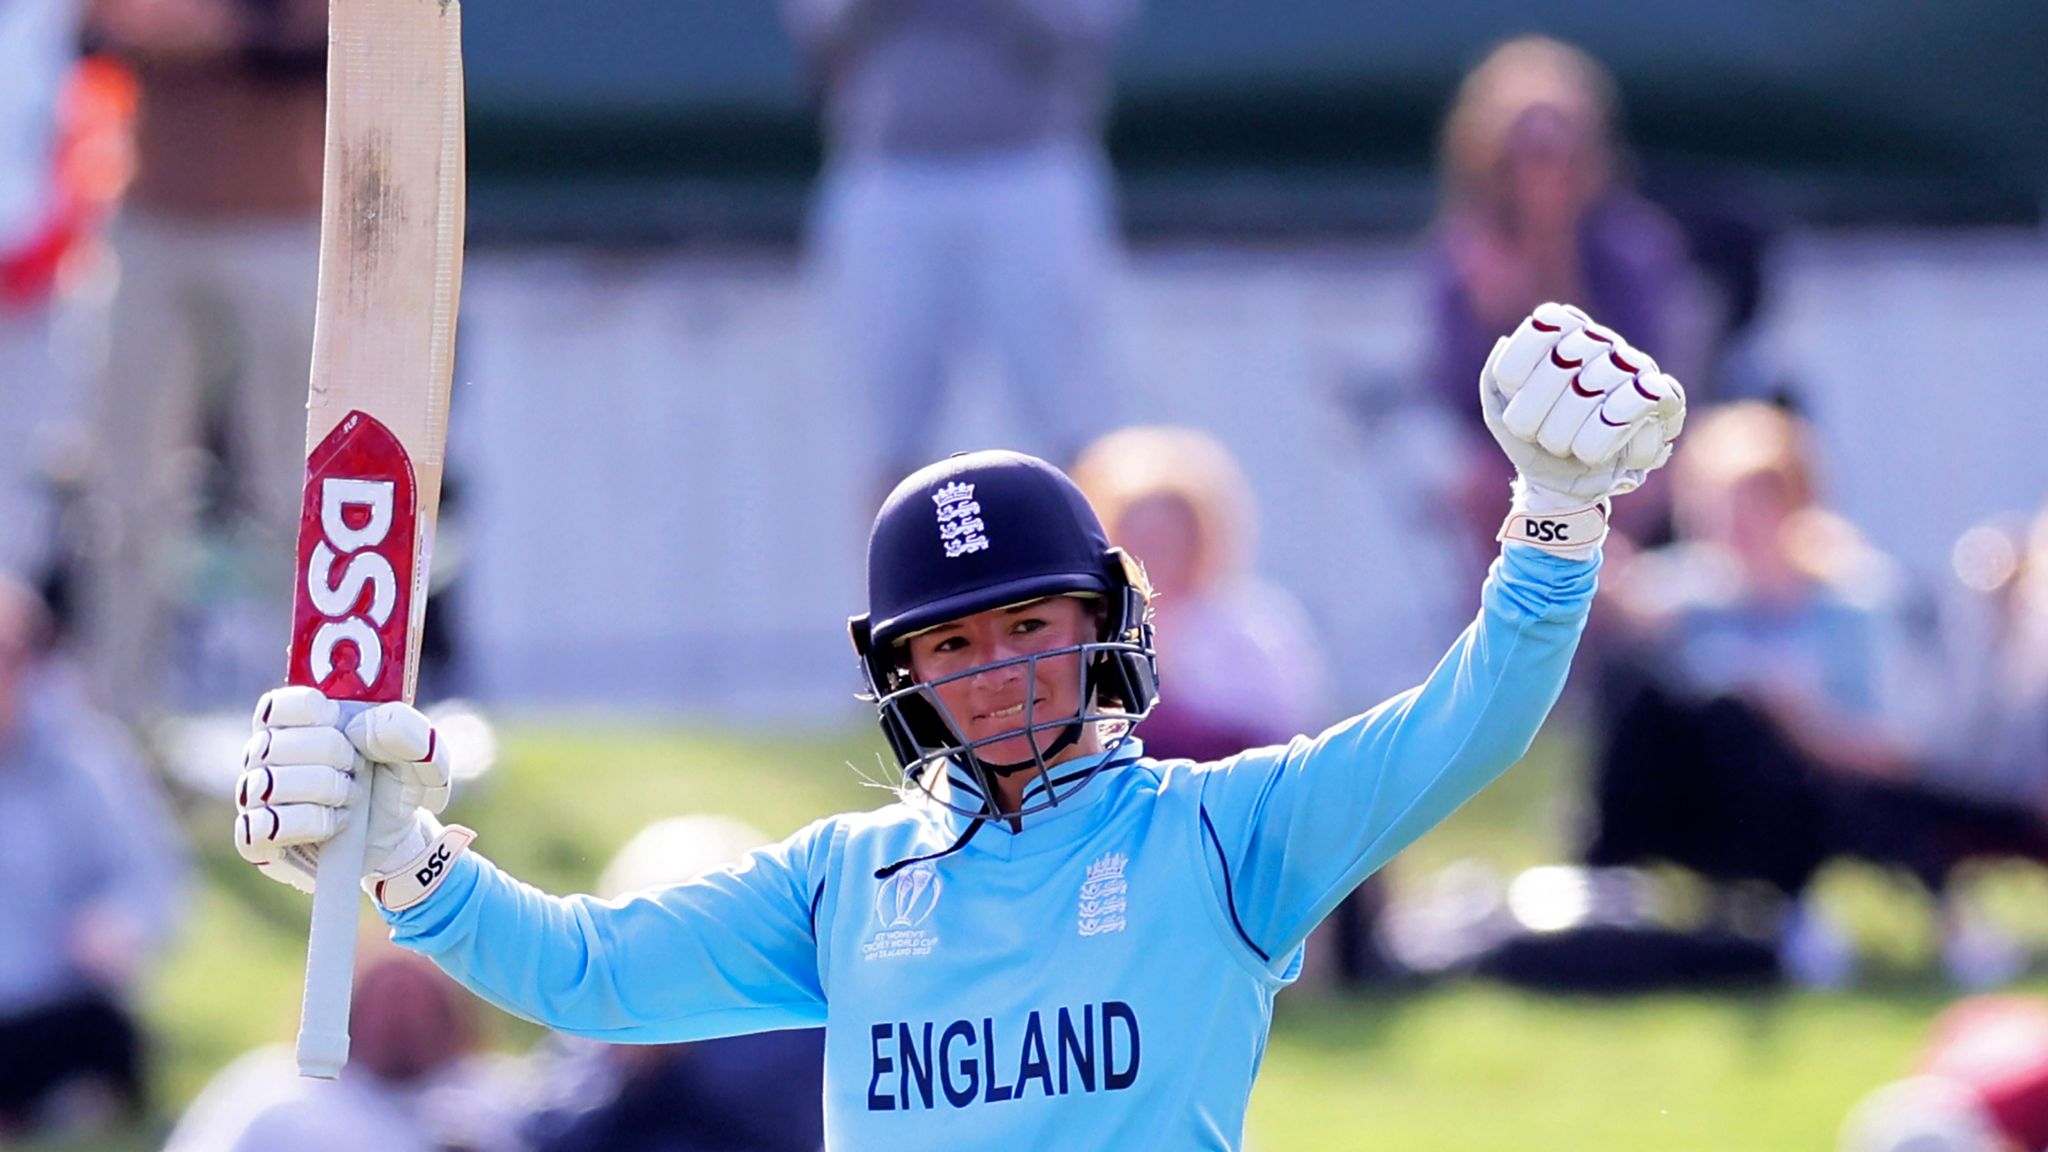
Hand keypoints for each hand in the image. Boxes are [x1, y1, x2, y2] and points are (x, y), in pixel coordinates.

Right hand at [233, 686, 451, 896]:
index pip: (277, 704)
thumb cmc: (398, 784)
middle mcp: (266, 754)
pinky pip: (261, 827)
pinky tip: (333, 825)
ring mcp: (255, 796)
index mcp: (297, 720)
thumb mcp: (424, 755)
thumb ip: (408, 730)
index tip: (346, 727)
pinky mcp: (255, 838)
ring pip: (269, 784)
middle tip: (358, 768)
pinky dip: (307, 824)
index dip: (314, 714)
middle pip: (276, 743)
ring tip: (350, 798)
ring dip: (324, 791)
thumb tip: (365, 725)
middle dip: (332, 756)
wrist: (395, 839)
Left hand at [1480, 303, 1685, 556]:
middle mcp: (1599, 339)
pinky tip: (1595, 450)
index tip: (1516, 405)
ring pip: (1595, 388)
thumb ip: (1492, 379)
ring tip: (1569, 448)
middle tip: (1541, 438)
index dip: (1518, 373)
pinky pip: (1638, 401)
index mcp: (1561, 333)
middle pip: (1561, 364)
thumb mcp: (1501, 414)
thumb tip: (1505, 342)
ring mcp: (1634, 364)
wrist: (1568, 484)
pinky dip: (1606, 435)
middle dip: (1537, 416)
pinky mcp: (1665, 395)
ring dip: (1567, 435)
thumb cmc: (1534, 440)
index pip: (1541, 327)